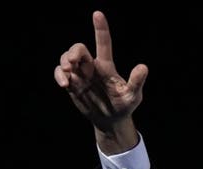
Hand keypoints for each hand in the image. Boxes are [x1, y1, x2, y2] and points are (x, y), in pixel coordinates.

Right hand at [54, 11, 147, 148]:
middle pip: (78, 49)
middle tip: (73, 63)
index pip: (103, 43)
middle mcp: (92, 67)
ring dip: (65, 62)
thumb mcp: (133, 95)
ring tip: (69, 74)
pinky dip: (59, 75)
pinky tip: (64, 83)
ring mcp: (80, 75)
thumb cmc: (125, 105)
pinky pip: (60, 72)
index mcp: (107, 66)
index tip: (98, 14)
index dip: (100, 29)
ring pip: (66, 58)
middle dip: (74, 52)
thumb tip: (143, 67)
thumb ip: (136, 82)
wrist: (111, 120)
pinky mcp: (72, 84)